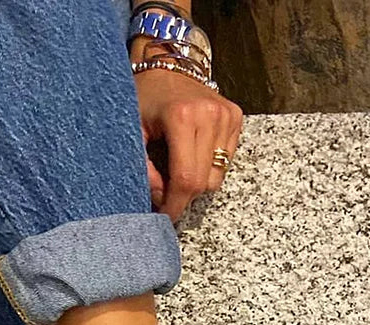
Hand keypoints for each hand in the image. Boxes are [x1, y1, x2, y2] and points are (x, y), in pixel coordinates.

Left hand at [133, 68, 242, 222]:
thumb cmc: (145, 97)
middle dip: (183, 197)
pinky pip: (225, 161)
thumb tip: (160, 198)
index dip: (176, 204)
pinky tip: (192, 153)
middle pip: (203, 181)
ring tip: (177, 168)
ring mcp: (226, 115)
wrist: (168, 62)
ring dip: (196, 182)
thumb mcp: (133, 132)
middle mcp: (210, 115)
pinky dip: (208, 166)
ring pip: (216, 176)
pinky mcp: (235, 116)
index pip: (185, 177)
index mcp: (182, 117)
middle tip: (166, 193)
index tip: (165, 216)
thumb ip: (144, 168)